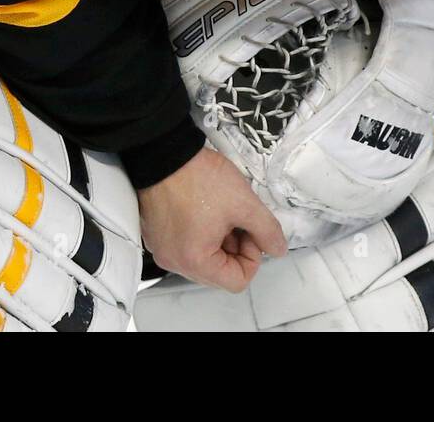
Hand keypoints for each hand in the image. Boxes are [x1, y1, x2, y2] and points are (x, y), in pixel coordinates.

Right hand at [137, 147, 287, 292]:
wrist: (164, 153)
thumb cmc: (195, 176)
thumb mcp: (244, 203)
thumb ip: (267, 230)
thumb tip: (277, 247)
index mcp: (194, 261)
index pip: (237, 281)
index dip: (252, 257)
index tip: (252, 233)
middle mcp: (174, 261)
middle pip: (219, 271)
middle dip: (236, 247)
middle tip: (238, 219)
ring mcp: (162, 248)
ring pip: (204, 258)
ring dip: (219, 239)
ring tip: (220, 209)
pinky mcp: (156, 235)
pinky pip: (186, 245)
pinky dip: (201, 233)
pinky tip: (205, 208)